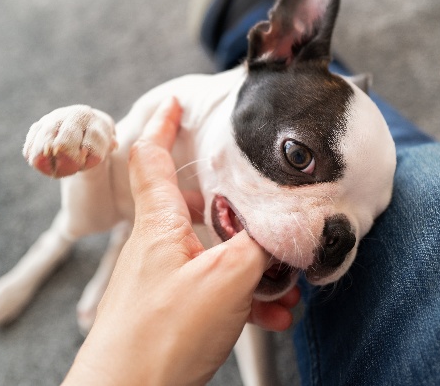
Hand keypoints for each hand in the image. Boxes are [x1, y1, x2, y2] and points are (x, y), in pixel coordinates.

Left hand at [63, 98, 298, 385]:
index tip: (177, 102)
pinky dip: (247, 299)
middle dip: (239, 212)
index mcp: (160, 223)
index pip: (152, 157)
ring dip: (255, 269)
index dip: (164, 124)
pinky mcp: (177, 311)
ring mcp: (168, 279)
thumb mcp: (226, 279)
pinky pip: (218, 292)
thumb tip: (288, 228)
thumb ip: (261, 246)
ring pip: (219, 256)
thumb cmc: (158, 337)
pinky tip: (272, 317)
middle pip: (199, 208)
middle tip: (267, 217)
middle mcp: (161, 246)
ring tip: (283, 290)